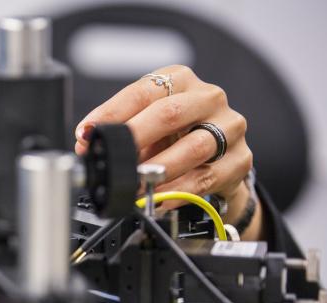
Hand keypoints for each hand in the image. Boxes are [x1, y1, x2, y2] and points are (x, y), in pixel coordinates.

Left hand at [74, 65, 251, 204]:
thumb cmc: (175, 139)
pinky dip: (179, 191)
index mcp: (180, 81)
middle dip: (135, 138)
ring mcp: (230, 127)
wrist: (217, 163)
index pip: (142, 91)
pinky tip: (160, 198)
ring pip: (194, 147)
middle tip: (115, 159)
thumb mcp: (146, 127)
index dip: (111, 114)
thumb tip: (86, 141)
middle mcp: (208, 97)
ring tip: (136, 183)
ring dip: (159, 169)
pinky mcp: (241, 159)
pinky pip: (207, 178)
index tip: (87, 133)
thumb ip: (118, 130)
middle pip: (170, 113)